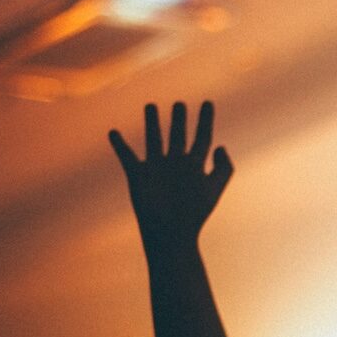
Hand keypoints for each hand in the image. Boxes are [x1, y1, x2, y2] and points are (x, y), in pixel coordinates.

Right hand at [109, 102, 232, 249]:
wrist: (170, 233)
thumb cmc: (194, 214)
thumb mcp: (213, 189)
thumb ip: (223, 168)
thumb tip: (220, 146)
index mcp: (195, 166)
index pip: (203, 137)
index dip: (205, 120)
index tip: (207, 103)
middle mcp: (176, 164)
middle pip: (178, 136)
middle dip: (179, 120)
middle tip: (179, 104)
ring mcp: (157, 168)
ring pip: (154, 140)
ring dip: (152, 123)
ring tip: (151, 106)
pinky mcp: (138, 175)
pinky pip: (127, 156)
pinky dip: (119, 144)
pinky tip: (114, 132)